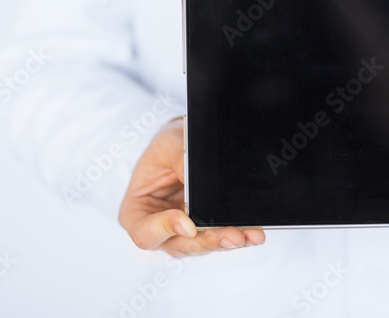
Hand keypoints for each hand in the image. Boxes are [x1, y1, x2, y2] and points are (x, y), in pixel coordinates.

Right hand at [118, 117, 264, 256]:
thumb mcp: (168, 144)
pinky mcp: (205, 231)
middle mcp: (158, 230)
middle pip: (180, 245)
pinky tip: (253, 232)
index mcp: (136, 212)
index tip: (188, 223)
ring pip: (204, 245)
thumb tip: (200, 184)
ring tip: (250, 235)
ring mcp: (183, 234)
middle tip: (232, 235)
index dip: (166, 230)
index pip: (145, 233)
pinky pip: (220, 236)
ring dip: (228, 240)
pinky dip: (238, 234)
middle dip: (208, 241)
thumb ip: (180, 162)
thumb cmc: (168, 145)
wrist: (187, 143)